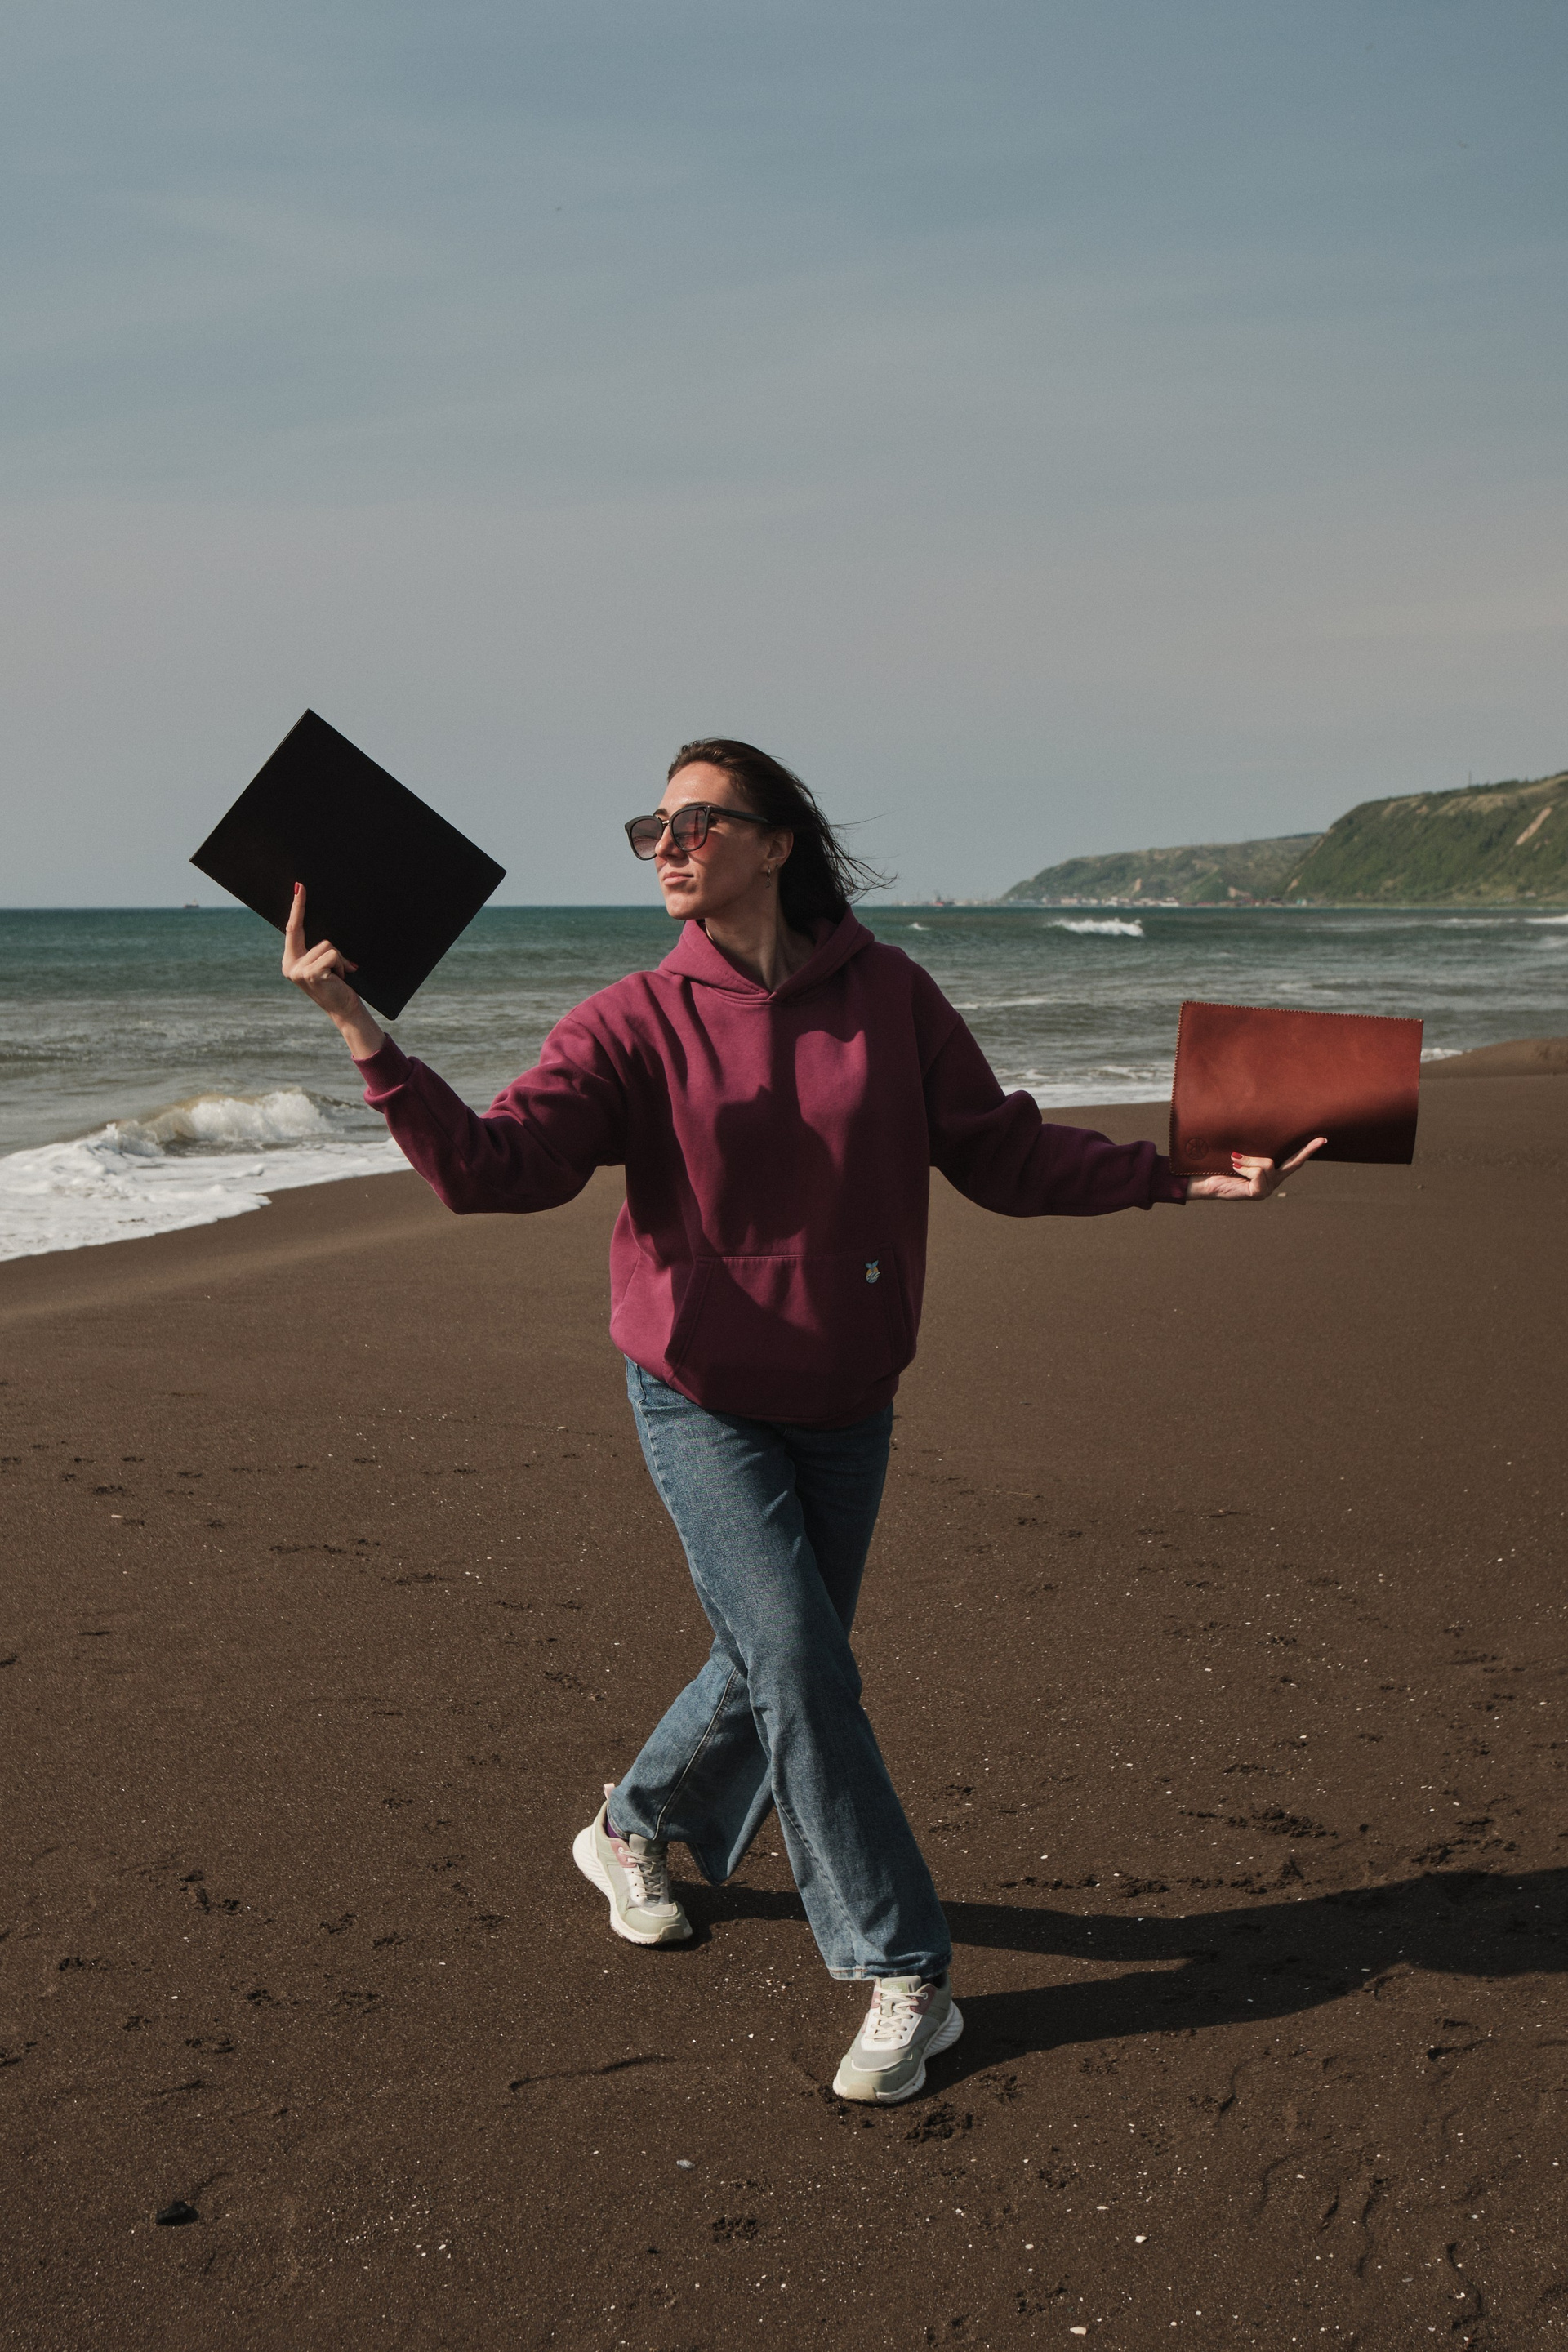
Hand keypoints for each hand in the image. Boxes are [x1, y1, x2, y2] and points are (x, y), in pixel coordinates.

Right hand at [282, 884, 385, 1058]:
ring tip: (340, 973)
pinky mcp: (311, 973)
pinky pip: (333, 954)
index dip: (295, 909)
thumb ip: (318, 951)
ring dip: (339, 958)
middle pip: (299, 929)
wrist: (345, 1009)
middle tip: (300, 885)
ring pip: (326, 944)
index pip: (292, 930)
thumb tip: (325, 931)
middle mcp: (290, 965)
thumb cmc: (338, 985)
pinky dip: (342, 964)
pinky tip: (341, 977)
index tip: (297, 888)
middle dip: (299, 906)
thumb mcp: (324, 966)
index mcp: (291, 961)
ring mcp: (299, 970)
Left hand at [1186, 1136, 1325, 1200]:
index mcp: (1271, 1173)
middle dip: (1306, 1151)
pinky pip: (1258, 1173)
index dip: (1308, 1150)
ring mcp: (1267, 1190)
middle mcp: (1272, 1182)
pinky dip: (1245, 1168)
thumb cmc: (1218, 1166)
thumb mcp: (1240, 1155)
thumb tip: (1259, 1139)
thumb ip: (1252, 1150)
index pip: (1293, 1161)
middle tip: (1321, 1139)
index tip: (1323, 1140)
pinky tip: (1234, 1169)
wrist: (1202, 1180)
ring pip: (1267, 1164)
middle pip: (1290, 1163)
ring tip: (1233, 1161)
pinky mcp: (1258, 1194)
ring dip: (1248, 1160)